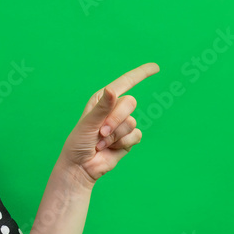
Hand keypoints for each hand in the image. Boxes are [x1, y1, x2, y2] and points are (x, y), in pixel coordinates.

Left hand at [59, 62, 159, 187]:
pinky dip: (122, 144)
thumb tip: (113, 91)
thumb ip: (102, 108)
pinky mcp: (128, 139)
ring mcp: (122, 124)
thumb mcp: (88, 123)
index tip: (156, 67)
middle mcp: (114, 109)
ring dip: (115, 136)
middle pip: (130, 103)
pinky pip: (136, 135)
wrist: (81, 166)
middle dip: (115, 120)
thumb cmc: (78, 142)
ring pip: (132, 122)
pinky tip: (111, 149)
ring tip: (101, 143)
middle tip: (101, 133)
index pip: (125, 82)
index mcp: (103, 99)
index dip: (141, 74)